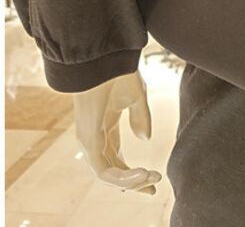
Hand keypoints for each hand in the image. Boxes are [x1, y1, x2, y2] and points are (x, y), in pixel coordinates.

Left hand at [73, 70, 161, 193]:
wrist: (104, 56)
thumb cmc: (118, 70)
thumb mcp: (137, 96)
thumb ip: (141, 118)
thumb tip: (144, 140)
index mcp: (105, 125)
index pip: (117, 158)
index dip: (134, 172)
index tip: (156, 178)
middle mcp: (95, 135)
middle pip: (113, 169)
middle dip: (134, 183)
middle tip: (153, 189)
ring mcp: (90, 139)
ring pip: (107, 174)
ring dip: (131, 181)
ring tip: (152, 177)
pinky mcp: (88, 139)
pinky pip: (103, 170)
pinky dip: (123, 176)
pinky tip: (142, 173)